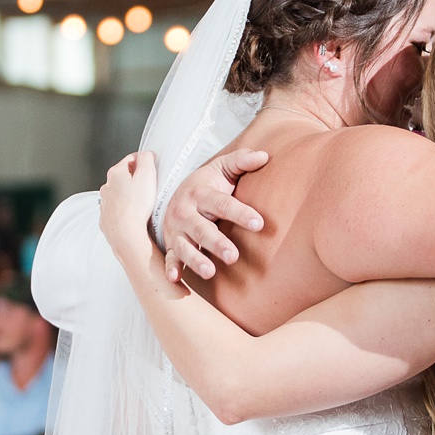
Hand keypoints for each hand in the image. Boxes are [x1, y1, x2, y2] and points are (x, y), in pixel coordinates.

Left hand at [100, 151, 161, 261]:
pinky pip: (117, 210)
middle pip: (123, 177)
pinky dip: (124, 210)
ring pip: (119, 194)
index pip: (130, 159)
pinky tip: (134, 216)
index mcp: (115, 173)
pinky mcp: (106, 219)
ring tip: (143, 204)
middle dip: (135, 179)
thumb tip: (146, 154)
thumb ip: (147, 159)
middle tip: (149, 187)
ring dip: (129, 195)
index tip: (151, 167)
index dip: (143, 161)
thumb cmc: (136, 207)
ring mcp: (105, 204)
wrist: (126, 235)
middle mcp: (106, 187)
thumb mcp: (147, 175)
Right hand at [160, 149, 271, 282]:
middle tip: (233, 256)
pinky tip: (176, 279)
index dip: (240, 213)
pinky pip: (169, 258)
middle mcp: (185, 212)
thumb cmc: (207, 184)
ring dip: (196, 260)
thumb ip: (242, 161)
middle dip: (217, 243)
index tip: (259, 224)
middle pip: (202, 229)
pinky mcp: (171, 245)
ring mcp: (176, 230)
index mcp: (200, 193)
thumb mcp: (222, 168)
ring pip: (185, 247)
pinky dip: (170, 269)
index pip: (222, 203)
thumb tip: (264, 156)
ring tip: (210, 272)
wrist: (176, 193)